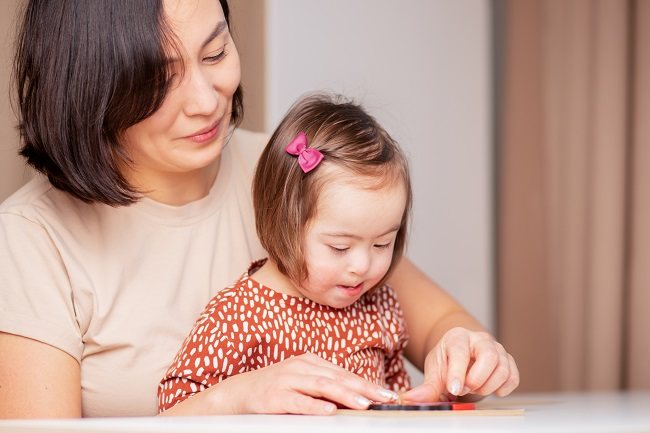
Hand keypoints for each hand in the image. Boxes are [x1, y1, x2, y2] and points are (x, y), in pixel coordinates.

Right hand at [214, 353, 398, 414]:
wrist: (235, 394)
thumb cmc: (273, 390)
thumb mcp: (300, 384)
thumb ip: (324, 389)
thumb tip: (356, 400)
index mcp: (309, 363)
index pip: (344, 374)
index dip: (368, 384)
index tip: (389, 394)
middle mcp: (300, 367)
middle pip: (338, 378)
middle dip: (365, 388)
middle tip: (386, 397)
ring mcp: (286, 380)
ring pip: (321, 386)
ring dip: (345, 395)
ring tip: (365, 403)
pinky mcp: (274, 397)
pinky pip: (298, 401)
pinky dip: (314, 406)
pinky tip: (329, 411)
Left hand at [400, 327, 518, 401]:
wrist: (460, 361)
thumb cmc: (447, 362)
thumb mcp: (434, 372)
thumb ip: (427, 387)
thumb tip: (410, 399)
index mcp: (458, 337)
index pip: (460, 351)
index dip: (458, 372)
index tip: (454, 389)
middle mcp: (480, 340)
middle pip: (489, 356)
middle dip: (476, 379)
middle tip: (464, 388)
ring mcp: (497, 349)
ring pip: (503, 369)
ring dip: (487, 386)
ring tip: (473, 388)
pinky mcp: (509, 362)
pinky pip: (513, 378)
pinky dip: (503, 388)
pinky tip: (489, 389)